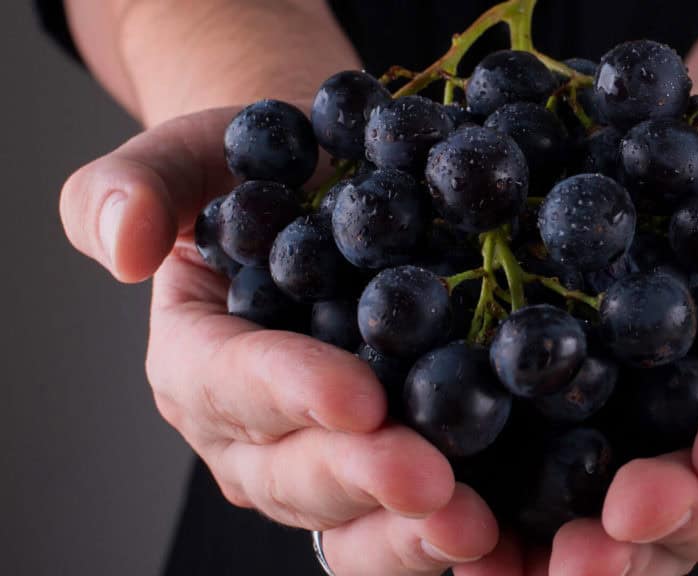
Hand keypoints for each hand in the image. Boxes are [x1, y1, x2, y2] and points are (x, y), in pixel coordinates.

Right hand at [59, 108, 499, 574]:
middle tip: (431, 482)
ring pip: (341, 517)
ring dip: (404, 531)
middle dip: (359, 478)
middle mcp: (247, 429)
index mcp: (196, 358)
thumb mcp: (199, 154)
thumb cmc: (267, 171)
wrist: (334, 188)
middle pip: (290, 470)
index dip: (289, 391)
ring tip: (469, 529)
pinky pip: (391, 524)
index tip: (360, 397)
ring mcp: (311, 461)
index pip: (230, 383)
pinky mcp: (374, 473)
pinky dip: (435, 536)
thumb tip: (122, 247)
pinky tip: (491, 532)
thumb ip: (140, 183)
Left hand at [455, 138, 697, 574]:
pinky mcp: (555, 417)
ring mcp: (633, 430)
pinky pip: (531, 479)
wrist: (691, 169)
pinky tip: (456, 535)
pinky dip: (498, 519)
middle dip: (655, 528)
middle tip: (597, 550)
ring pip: (614, 518)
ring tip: (505, 569)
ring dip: (568, 550)